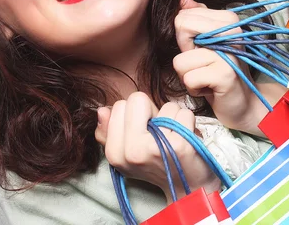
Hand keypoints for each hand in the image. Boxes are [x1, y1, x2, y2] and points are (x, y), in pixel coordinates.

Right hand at [95, 92, 220, 202]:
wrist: (187, 189)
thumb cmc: (157, 164)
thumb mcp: (126, 153)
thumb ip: (109, 131)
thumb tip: (101, 110)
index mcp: (115, 153)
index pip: (119, 105)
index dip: (134, 115)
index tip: (142, 132)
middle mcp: (132, 151)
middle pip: (138, 99)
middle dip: (151, 111)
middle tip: (158, 132)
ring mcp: (156, 148)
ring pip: (165, 106)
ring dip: (172, 117)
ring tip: (172, 137)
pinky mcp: (180, 145)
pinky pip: (183, 112)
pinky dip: (187, 122)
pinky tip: (185, 138)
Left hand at [173, 0, 282, 134]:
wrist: (243, 103)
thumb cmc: (220, 72)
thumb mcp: (206, 44)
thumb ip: (196, 20)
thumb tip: (183, 0)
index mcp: (227, 19)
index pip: (183, 17)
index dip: (185, 38)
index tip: (201, 51)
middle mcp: (231, 31)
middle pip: (181, 29)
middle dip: (184, 54)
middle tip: (203, 65)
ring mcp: (229, 52)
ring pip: (180, 61)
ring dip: (188, 76)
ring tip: (207, 78)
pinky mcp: (225, 74)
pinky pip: (188, 79)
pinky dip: (194, 89)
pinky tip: (210, 89)